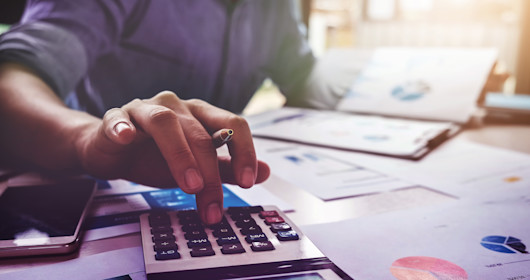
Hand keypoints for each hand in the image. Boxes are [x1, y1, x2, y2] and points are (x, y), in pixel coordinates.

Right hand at [76, 91, 269, 223]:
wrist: (113, 152)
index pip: (233, 125)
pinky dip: (123, 127)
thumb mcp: (196, 167)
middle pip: (200, 134)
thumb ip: (227, 169)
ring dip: (180, 154)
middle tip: (213, 206)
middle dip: (210, 174)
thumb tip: (266, 173)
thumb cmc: (156, 156)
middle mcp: (176, 107)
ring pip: (165, 123)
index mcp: (201, 115)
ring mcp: (145, 109)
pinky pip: (119, 119)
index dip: (245, 151)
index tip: (249, 182)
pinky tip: (127, 138)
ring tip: (190, 185)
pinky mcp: (115, 118)